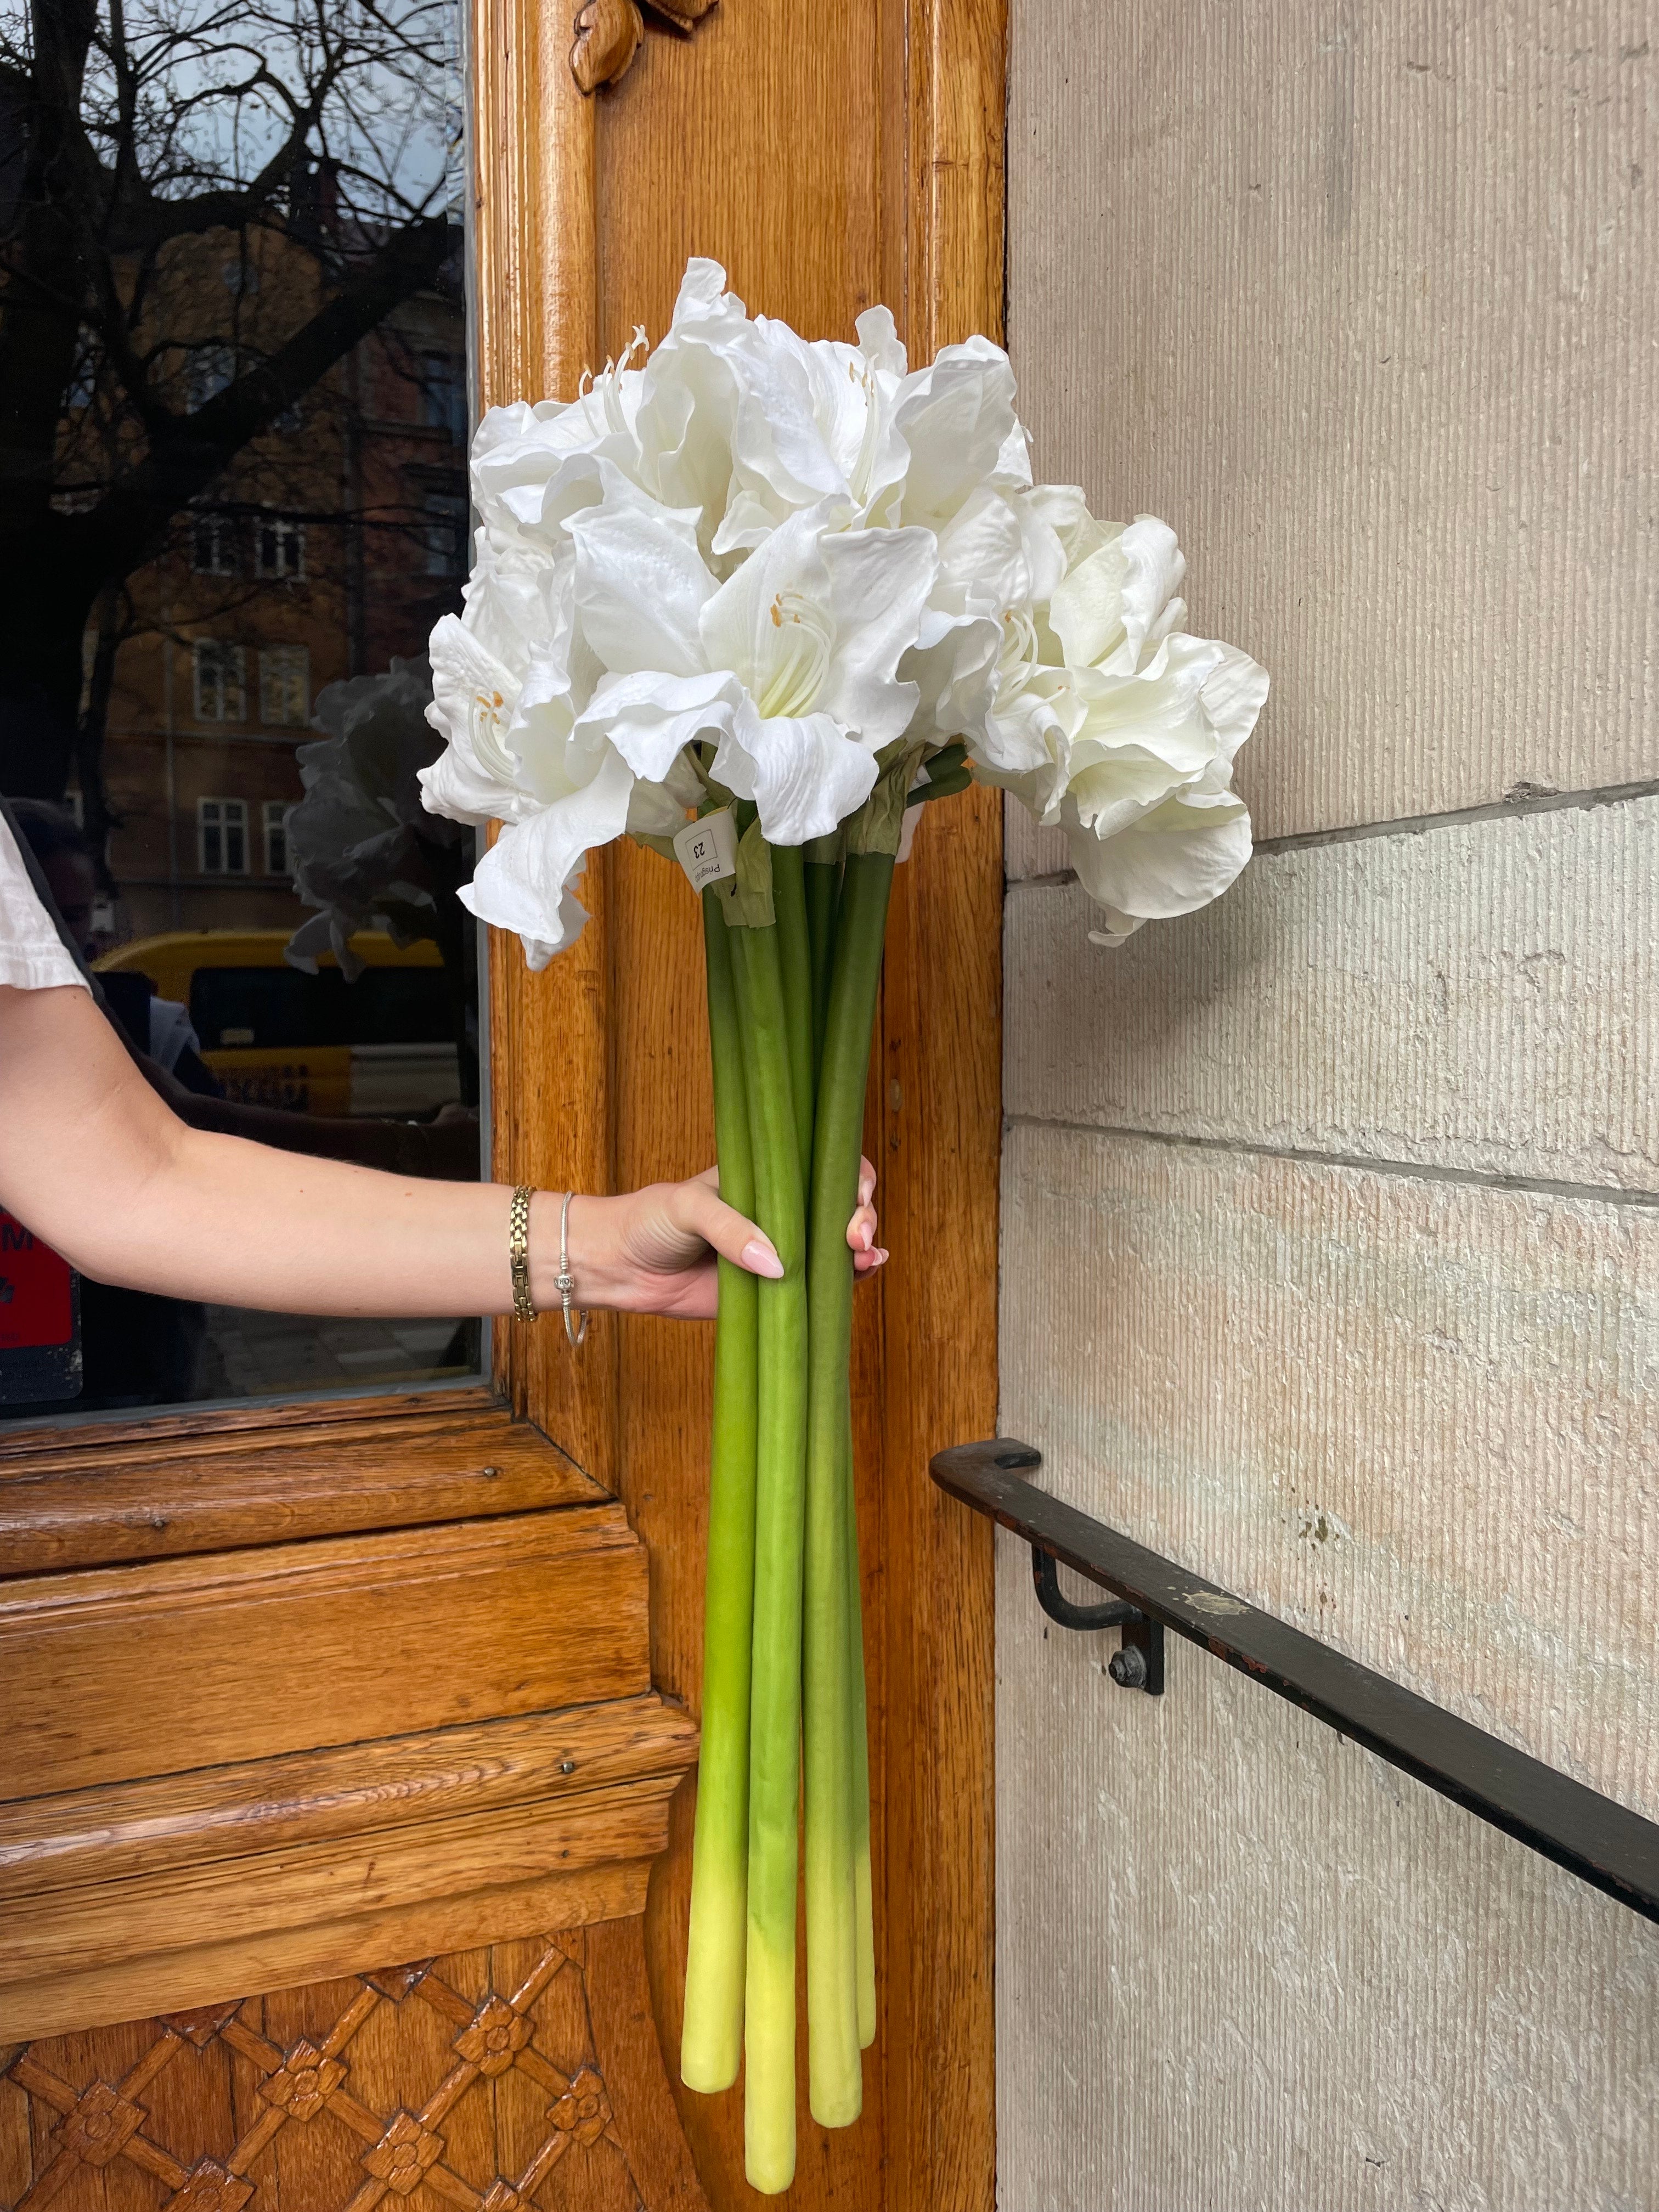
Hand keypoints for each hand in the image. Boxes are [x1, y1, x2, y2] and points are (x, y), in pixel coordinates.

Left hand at [539, 1161, 884, 1320]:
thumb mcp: (688, 1207)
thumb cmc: (650, 1221)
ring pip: (837, 1245)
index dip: (850, 1177)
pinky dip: (849, 1279)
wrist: (622, 1267)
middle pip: (840, 1205)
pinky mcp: (774, 1290)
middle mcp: (781, 1212)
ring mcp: (782, 1250)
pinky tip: (867, 1271)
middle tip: (855, 1236)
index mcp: (765, 1179)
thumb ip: (730, 1228)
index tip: (851, 1198)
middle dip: (862, 1215)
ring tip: (865, 1258)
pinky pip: (818, 1285)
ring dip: (863, 1250)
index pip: (822, 1166)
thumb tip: (777, 1264)